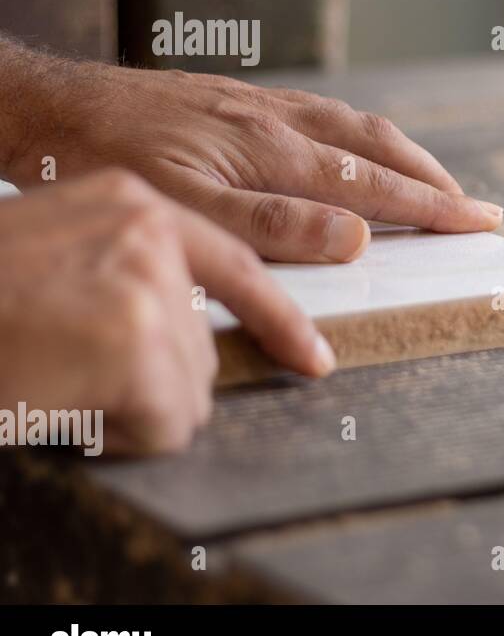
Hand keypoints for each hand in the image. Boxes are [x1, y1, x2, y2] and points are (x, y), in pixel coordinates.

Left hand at [0, 54, 502, 262]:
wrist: (41, 104)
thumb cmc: (99, 162)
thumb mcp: (181, 209)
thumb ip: (272, 227)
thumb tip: (357, 236)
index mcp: (272, 150)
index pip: (374, 184)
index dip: (432, 206)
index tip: (480, 221)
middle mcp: (276, 119)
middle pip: (378, 145)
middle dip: (433, 179)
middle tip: (475, 207)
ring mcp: (259, 103)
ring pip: (353, 124)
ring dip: (403, 156)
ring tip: (431, 180)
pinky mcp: (237, 98)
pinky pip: (323, 113)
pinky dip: (361, 136)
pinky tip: (354, 147)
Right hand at [0, 170, 333, 453]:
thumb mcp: (57, 253)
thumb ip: (130, 272)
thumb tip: (190, 331)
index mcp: (133, 201)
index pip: (234, 265)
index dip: (278, 319)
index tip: (313, 358)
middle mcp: (152, 230)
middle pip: (204, 345)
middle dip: (150, 380)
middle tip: (69, 368)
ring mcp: (150, 280)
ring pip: (189, 391)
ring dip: (131, 406)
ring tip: (59, 376)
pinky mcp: (138, 336)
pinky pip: (169, 422)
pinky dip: (122, 434)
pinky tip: (64, 400)